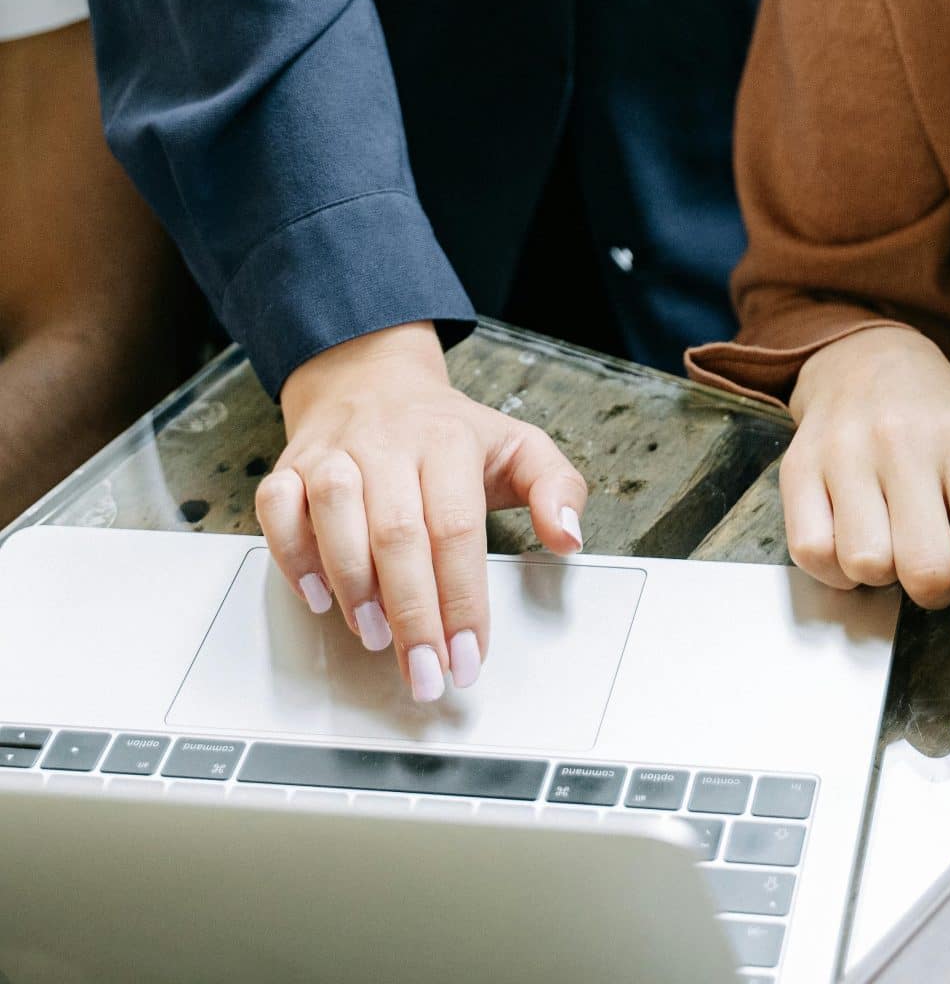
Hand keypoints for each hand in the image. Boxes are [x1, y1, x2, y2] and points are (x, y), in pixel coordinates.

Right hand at [258, 322, 586, 701]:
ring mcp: (335, 452)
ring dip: (353, 583)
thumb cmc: (447, 431)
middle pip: (399, 531)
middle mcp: (389, 442)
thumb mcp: (516, 446)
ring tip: (376, 637)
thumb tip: (570, 537)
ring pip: (335, 510)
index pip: (458, 526)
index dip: (463, 599)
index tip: (469, 657)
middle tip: (426, 673)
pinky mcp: (290, 465)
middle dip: (413, 614)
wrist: (372, 379)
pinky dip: (291, 553)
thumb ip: (556, 486)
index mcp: (449, 441)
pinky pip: (276, 505)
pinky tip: (316, 595)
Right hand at [782, 326, 949, 721]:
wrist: (870, 355)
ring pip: (866, 566)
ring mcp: (845, 450)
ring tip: (889, 535)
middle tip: (931, 559)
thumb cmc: (941, 422)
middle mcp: (904, 443)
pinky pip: (812, 555)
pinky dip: (836, 570)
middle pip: (924, 570)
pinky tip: (851, 536)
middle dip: (933, 592)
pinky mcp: (797, 463)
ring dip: (882, 576)